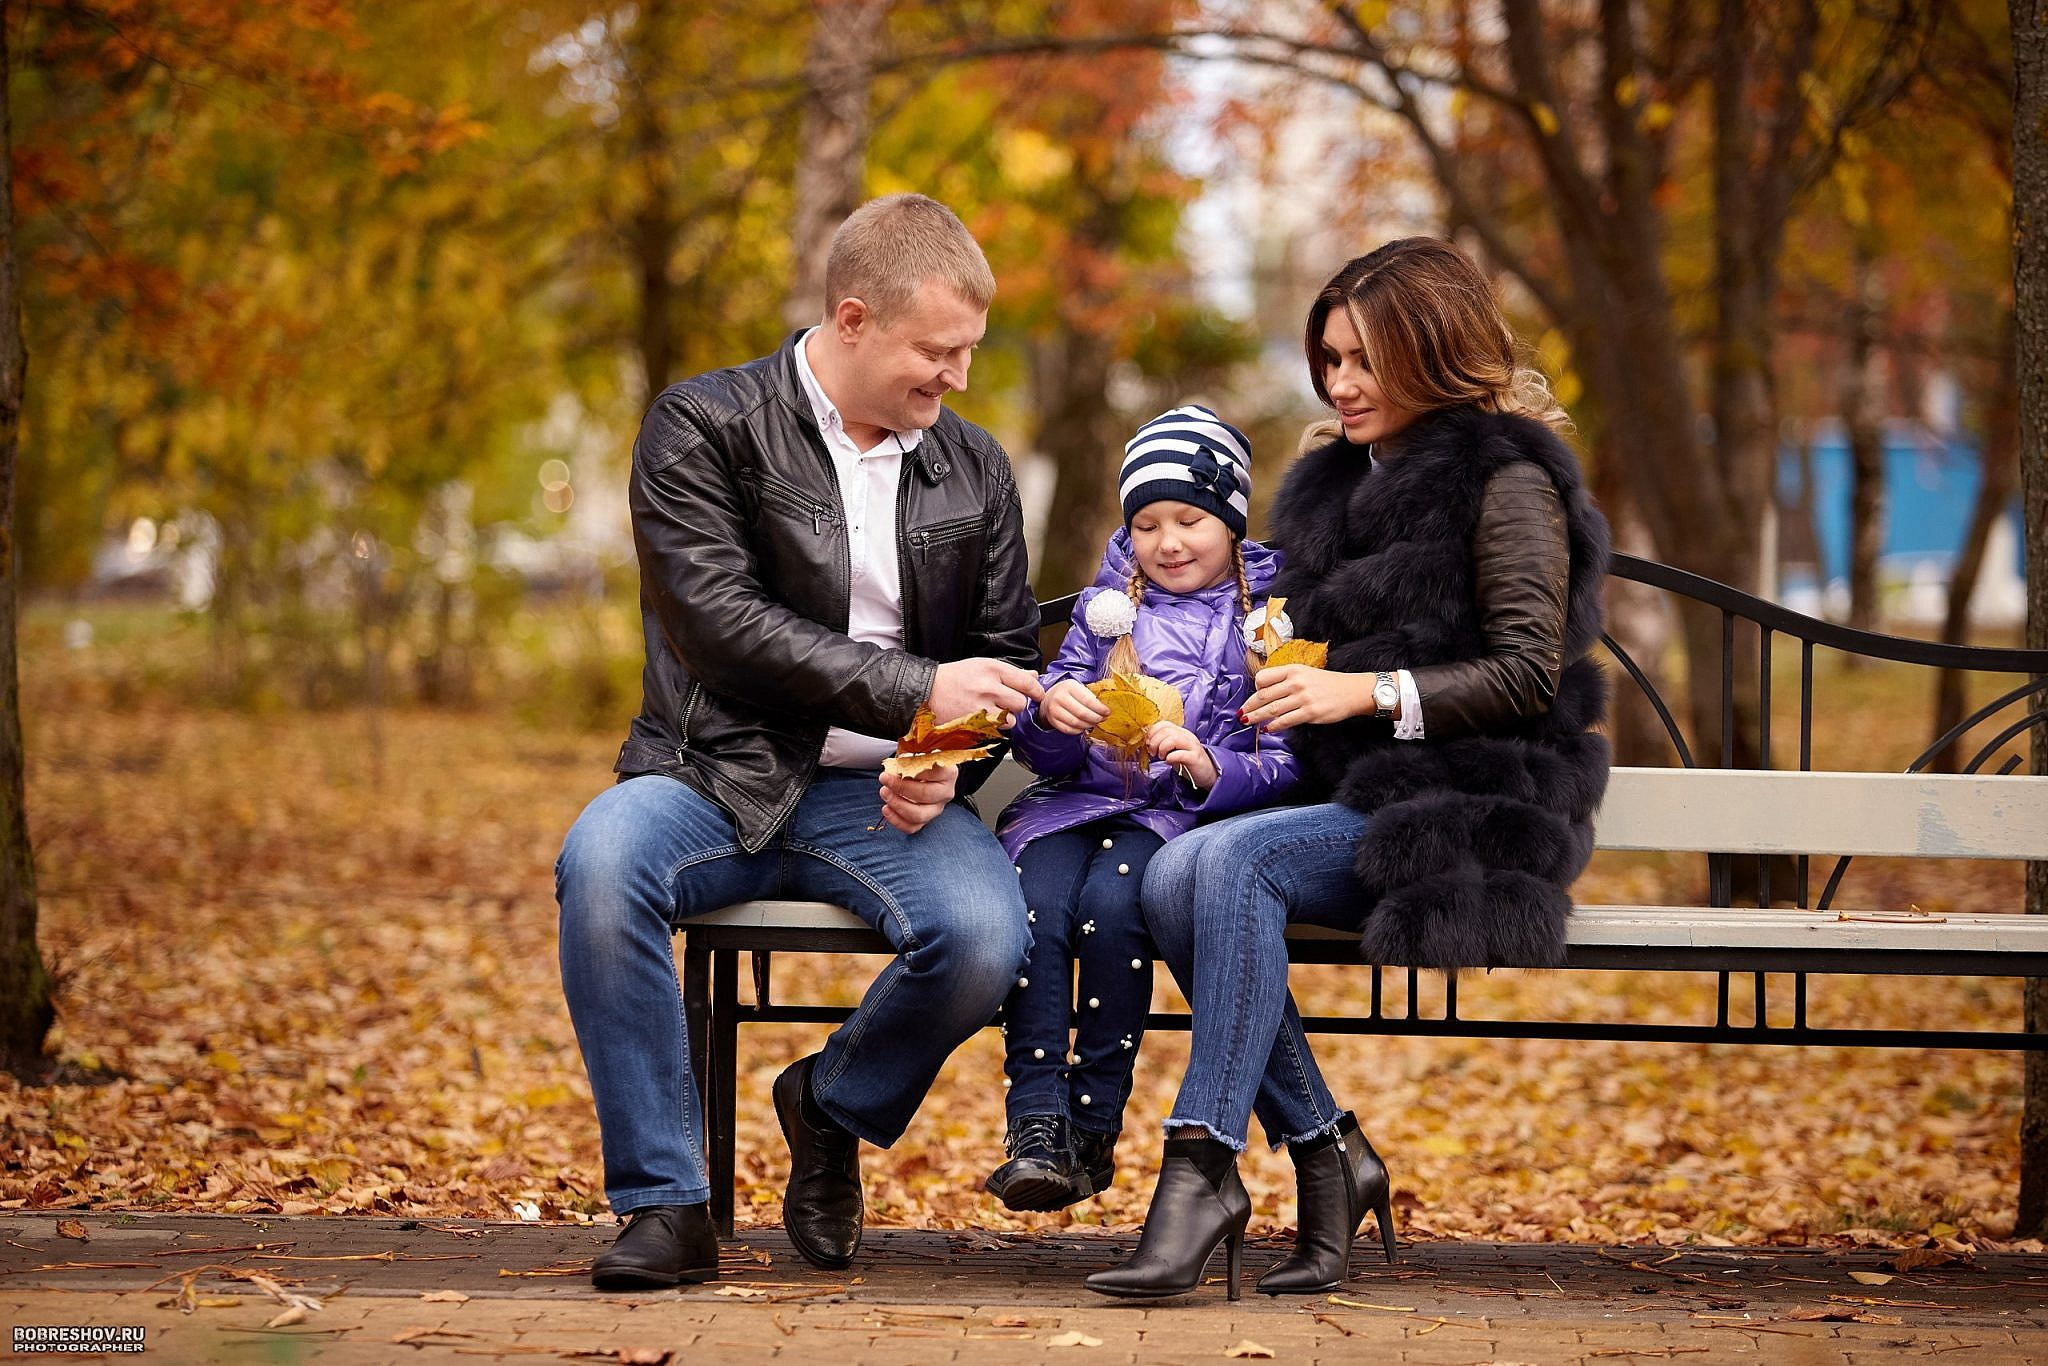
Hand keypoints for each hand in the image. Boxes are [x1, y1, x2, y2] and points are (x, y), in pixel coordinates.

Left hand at [877, 764, 958, 834]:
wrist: (925, 772)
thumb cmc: (921, 761)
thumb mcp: (919, 754)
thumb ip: (911, 758)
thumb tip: (896, 768)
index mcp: (948, 773)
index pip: (932, 773)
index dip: (910, 771)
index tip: (893, 769)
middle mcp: (946, 792)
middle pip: (925, 794)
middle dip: (901, 788)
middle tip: (884, 779)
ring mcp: (937, 808)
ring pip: (919, 815)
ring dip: (898, 805)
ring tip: (884, 792)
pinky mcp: (926, 819)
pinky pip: (912, 827)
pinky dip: (897, 821)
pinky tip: (886, 809)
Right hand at [929, 658, 1044, 725]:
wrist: (927, 692)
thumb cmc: (954, 678)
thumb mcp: (982, 666)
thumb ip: (1010, 673)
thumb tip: (1034, 677)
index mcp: (992, 669)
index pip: (1026, 682)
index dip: (1036, 691)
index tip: (1037, 694)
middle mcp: (988, 687)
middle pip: (1021, 703)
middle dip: (1017, 704)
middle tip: (1006, 701)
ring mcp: (982, 707)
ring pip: (1011, 719)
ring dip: (1006, 718)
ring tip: (991, 709)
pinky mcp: (975, 724)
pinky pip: (997, 729)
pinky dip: (994, 726)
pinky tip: (983, 717)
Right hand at [1040, 678, 1109, 734]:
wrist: (1050, 697)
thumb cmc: (1069, 693)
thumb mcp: (1079, 688)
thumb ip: (1091, 697)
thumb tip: (1104, 710)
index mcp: (1069, 687)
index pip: (1087, 700)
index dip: (1099, 708)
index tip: (1107, 712)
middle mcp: (1059, 697)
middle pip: (1082, 713)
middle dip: (1095, 718)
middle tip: (1102, 719)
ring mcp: (1054, 710)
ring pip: (1075, 723)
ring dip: (1088, 725)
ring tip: (1094, 723)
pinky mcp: (1052, 720)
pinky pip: (1068, 730)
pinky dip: (1078, 730)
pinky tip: (1083, 727)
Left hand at [1145, 721, 1217, 789]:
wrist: (1207, 772)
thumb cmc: (1188, 761)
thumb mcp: (1174, 749)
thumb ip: (1164, 743)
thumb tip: (1147, 742)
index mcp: (1181, 732)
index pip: (1164, 724)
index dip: (1152, 732)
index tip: (1147, 743)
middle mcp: (1187, 736)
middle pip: (1166, 731)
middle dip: (1155, 741)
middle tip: (1153, 752)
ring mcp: (1192, 746)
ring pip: (1174, 739)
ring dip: (1162, 748)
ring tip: (1161, 756)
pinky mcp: (1195, 758)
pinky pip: (1181, 754)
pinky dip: (1171, 757)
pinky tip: (1168, 761)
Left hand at [1242, 666, 1373, 731]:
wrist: (1352, 691)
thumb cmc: (1327, 683)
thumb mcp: (1306, 673)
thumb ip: (1286, 680)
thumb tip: (1265, 694)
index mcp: (1293, 670)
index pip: (1263, 677)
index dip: (1255, 688)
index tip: (1254, 696)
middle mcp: (1296, 682)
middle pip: (1263, 695)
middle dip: (1249, 706)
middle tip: (1241, 713)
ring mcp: (1303, 698)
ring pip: (1271, 709)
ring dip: (1256, 717)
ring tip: (1247, 721)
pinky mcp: (1310, 713)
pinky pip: (1285, 721)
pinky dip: (1273, 726)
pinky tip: (1267, 729)